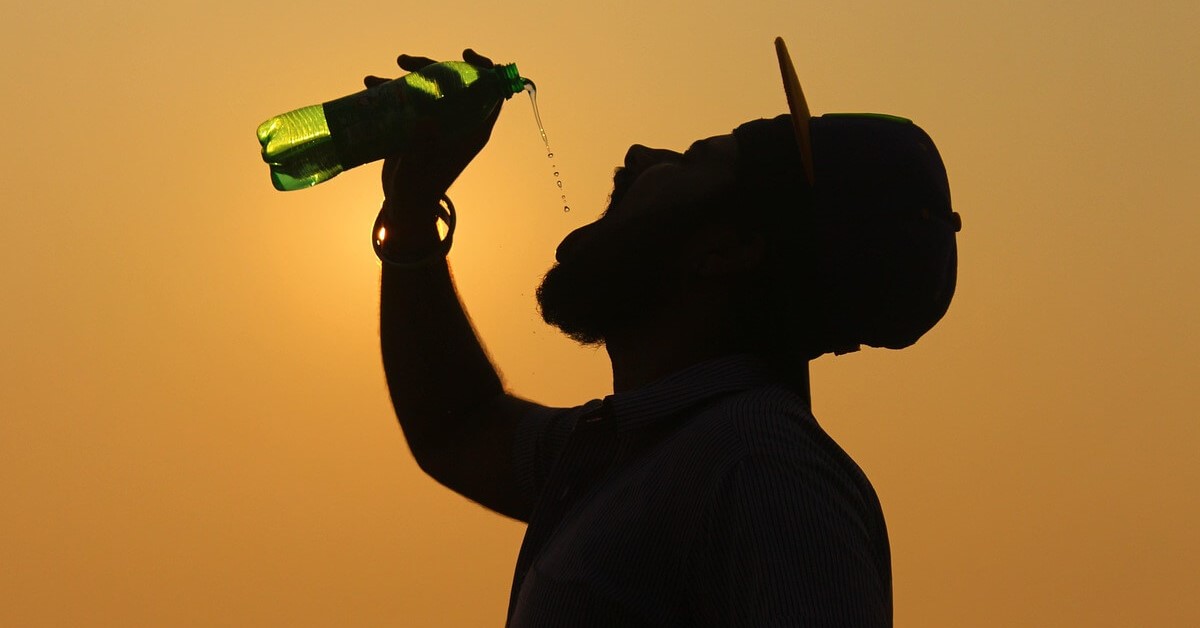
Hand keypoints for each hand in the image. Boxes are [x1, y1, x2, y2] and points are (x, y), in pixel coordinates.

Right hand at [364, 49, 500, 215]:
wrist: (404, 203)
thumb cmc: (417, 190)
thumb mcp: (420, 168)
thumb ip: (424, 147)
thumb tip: (427, 121)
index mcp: (472, 131)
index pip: (491, 94)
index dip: (485, 70)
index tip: (465, 55)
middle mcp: (459, 122)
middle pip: (456, 82)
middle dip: (432, 66)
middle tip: (405, 62)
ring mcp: (438, 122)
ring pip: (432, 86)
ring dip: (407, 74)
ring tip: (376, 78)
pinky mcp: (419, 124)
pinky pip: (411, 98)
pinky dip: (392, 88)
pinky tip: (370, 85)